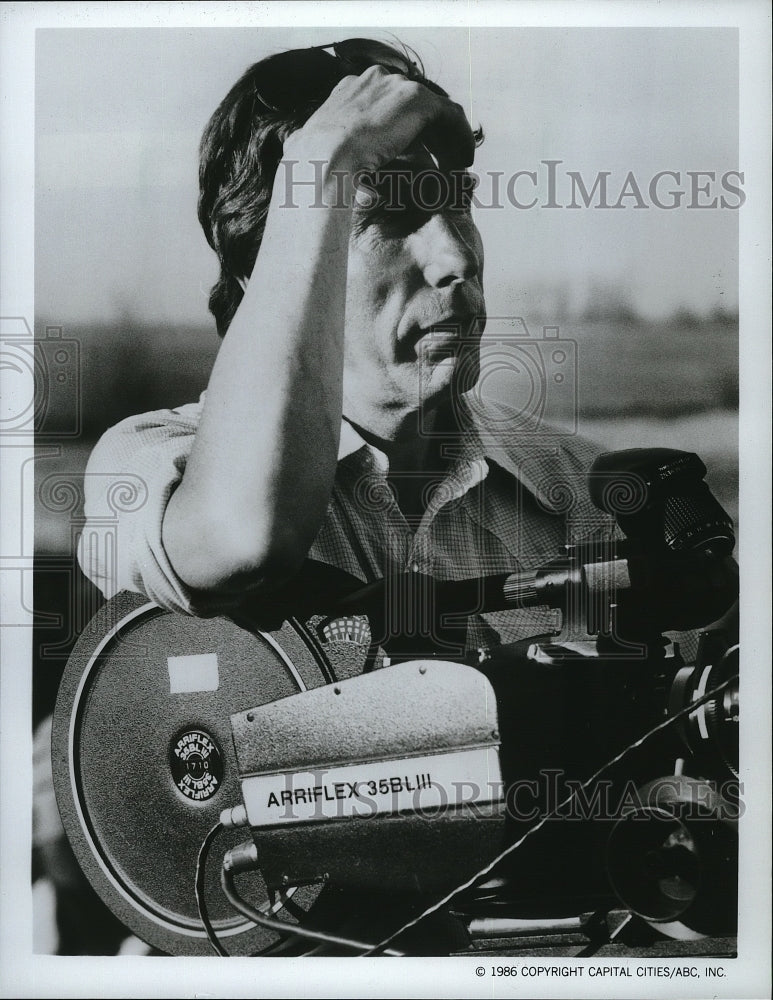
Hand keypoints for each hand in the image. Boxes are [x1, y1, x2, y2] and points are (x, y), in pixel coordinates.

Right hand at [284, 64, 475, 175]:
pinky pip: (450, 116)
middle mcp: (373, 80)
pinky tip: (463, 161)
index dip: (400, 128)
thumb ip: (318, 154)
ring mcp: (395, 86)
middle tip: (440, 159)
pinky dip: (459, 137)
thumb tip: (302, 171)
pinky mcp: (417, 100)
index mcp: (348, 91)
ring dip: (447, 137)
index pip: (384, 102)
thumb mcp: (310, 155)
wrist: (320, 160)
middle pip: (412, 103)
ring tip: (455, 164)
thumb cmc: (310, 168)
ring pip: (434, 110)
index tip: (409, 153)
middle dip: (428, 132)